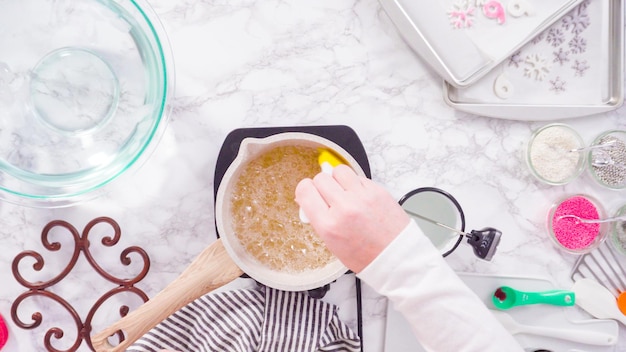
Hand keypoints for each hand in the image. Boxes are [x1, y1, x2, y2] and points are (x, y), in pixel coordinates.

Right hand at [295, 165, 409, 272]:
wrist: (396, 256)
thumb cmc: (366, 255)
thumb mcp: (332, 243)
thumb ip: (318, 218)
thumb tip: (308, 198)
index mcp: (329, 225)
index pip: (305, 191)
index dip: (304, 190)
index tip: (308, 193)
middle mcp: (345, 208)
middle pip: (321, 178)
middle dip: (321, 186)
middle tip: (327, 196)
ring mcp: (362, 197)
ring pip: (339, 171)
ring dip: (338, 179)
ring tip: (342, 191)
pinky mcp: (377, 190)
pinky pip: (357, 176)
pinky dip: (355, 183)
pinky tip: (357, 195)